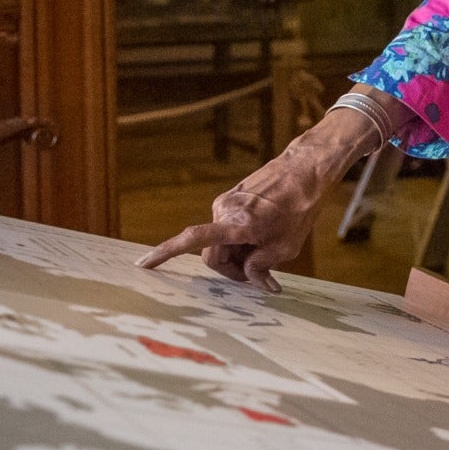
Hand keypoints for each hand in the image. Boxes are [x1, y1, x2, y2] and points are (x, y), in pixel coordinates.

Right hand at [135, 100, 391, 290]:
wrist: (305, 170)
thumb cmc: (300, 208)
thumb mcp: (286, 247)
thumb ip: (262, 266)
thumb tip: (252, 279)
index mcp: (236, 224)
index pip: (192, 240)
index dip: (165, 254)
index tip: (142, 264)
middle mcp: (224, 211)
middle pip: (212, 255)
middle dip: (231, 269)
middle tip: (259, 275)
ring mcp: (226, 202)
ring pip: (221, 243)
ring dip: (238, 254)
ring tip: (268, 249)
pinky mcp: (231, 198)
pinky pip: (227, 228)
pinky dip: (240, 240)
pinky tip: (264, 237)